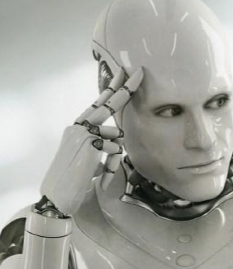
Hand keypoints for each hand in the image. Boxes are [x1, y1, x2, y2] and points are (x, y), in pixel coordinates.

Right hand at [40, 67, 142, 215]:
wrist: (57, 195)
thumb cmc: (74, 178)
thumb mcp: (89, 158)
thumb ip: (101, 145)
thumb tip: (118, 142)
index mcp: (78, 127)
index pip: (97, 104)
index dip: (111, 89)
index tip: (122, 74)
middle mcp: (78, 126)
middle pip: (107, 105)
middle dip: (125, 89)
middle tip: (140, 72)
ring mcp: (82, 133)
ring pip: (117, 135)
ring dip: (114, 155)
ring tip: (98, 170)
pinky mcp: (89, 144)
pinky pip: (115, 149)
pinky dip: (112, 163)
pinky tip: (98, 174)